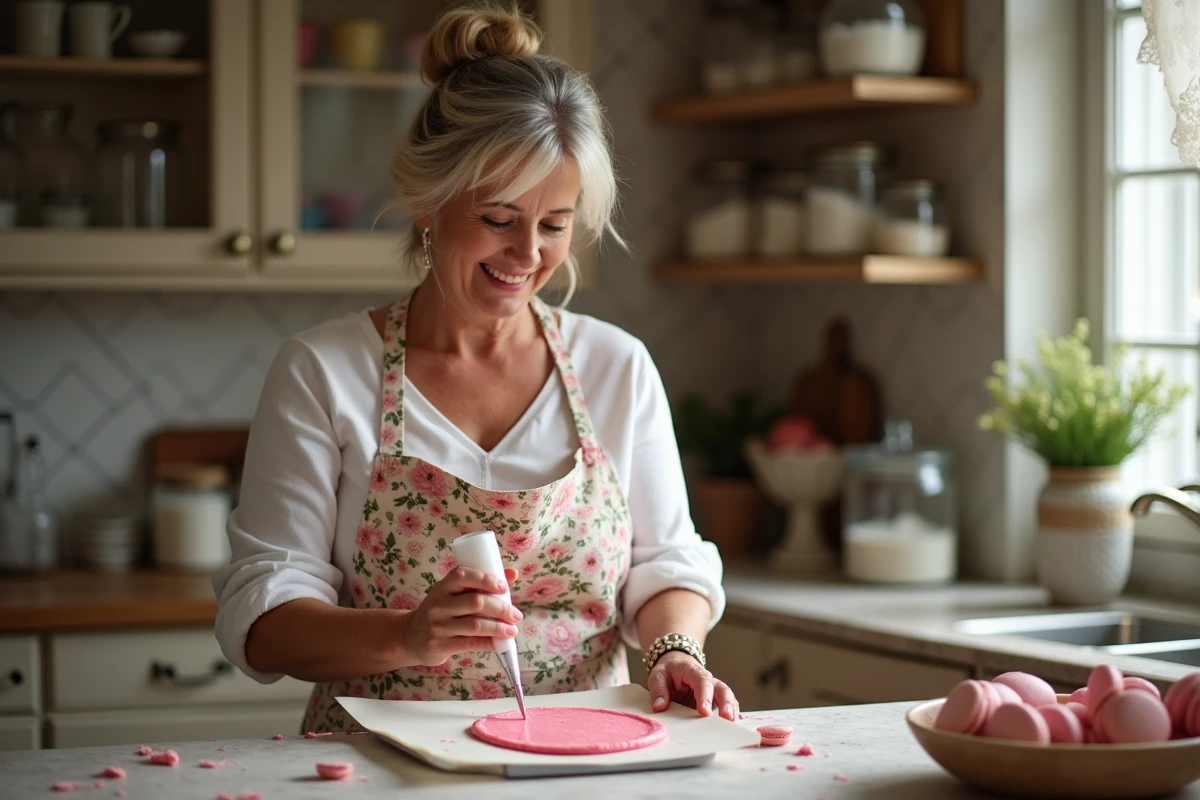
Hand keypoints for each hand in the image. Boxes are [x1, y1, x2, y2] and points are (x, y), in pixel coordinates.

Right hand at [401, 567, 522, 665]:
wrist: (410, 636)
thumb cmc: (441, 610)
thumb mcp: (453, 593)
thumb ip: (480, 584)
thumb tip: (513, 574)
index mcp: (443, 586)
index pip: (463, 575)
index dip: (486, 579)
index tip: (504, 587)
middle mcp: (438, 604)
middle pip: (476, 602)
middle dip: (501, 608)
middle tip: (516, 615)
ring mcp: (438, 625)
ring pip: (475, 624)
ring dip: (498, 627)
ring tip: (512, 630)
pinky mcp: (439, 645)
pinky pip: (469, 643)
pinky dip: (488, 643)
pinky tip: (499, 642)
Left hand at [647, 651, 738, 720]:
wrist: (676, 666)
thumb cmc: (669, 671)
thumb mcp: (658, 675)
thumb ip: (658, 689)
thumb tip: (659, 706)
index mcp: (694, 672)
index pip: (702, 682)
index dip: (705, 696)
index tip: (704, 711)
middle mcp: (708, 681)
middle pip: (722, 690)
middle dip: (726, 704)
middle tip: (726, 718)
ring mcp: (714, 691)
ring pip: (728, 699)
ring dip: (731, 712)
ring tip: (731, 726)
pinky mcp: (715, 702)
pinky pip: (726, 707)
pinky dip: (730, 716)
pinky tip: (730, 727)